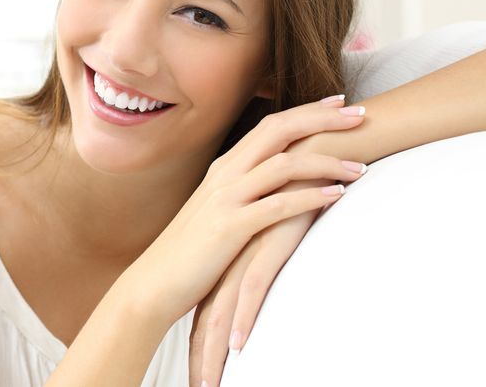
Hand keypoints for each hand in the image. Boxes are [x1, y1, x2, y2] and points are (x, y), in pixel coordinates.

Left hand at [186, 183, 321, 386]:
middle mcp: (229, 253)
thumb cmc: (301, 188)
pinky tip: (239, 346)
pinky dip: (244, 318)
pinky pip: (252, 286)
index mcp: (228, 252)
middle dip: (201, 356)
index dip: (198, 340)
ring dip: (216, 349)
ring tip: (209, 385)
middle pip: (206, 313)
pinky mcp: (266, 242)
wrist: (317, 148)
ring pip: (223, 308)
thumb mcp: (280, 228)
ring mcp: (244, 248)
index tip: (195, 374)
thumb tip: (268, 279)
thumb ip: (268, 251)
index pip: (206, 304)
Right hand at [187, 104, 368, 386]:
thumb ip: (245, 191)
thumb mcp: (217, 209)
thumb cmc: (192, 249)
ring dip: (327, 162)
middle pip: (279, 131)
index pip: (271, 125)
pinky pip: (278, 206)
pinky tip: (337, 196)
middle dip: (323, 120)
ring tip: (361, 167)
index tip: (340, 103)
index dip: (307, 111)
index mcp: (225, 166)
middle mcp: (226, 173)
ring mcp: (226, 198)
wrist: (156, 281)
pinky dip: (310, 198)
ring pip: (284, 165)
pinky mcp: (230, 227)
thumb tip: (281, 184)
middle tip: (361, 115)